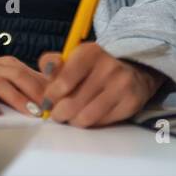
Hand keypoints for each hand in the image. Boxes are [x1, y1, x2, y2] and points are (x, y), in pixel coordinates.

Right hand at [0, 56, 48, 116]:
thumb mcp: (4, 79)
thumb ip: (26, 84)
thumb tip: (54, 95)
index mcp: (5, 64)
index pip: (27, 71)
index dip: (43, 85)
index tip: (56, 101)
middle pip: (15, 74)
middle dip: (33, 91)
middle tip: (46, 109)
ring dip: (15, 98)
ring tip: (29, 112)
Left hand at [36, 42, 165, 127]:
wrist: (131, 72)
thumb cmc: (92, 69)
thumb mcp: (72, 59)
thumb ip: (52, 64)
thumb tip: (44, 72)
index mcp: (90, 52)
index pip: (63, 81)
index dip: (51, 96)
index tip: (48, 101)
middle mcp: (108, 67)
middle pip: (72, 104)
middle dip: (59, 113)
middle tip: (58, 113)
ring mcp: (122, 85)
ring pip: (85, 117)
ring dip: (74, 120)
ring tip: (73, 115)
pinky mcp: (130, 102)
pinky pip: (101, 123)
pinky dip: (91, 123)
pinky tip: (91, 114)